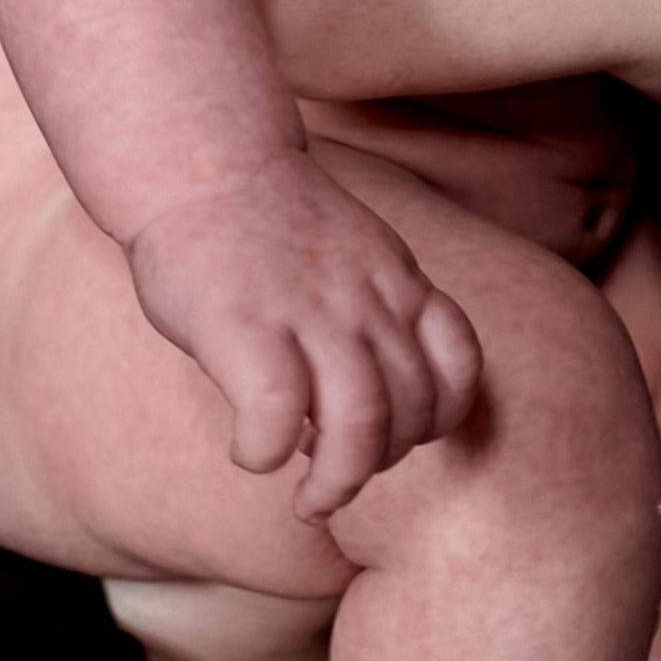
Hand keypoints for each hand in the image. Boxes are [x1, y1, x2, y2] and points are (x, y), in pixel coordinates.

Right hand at [126, 151, 482, 520]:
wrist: (202, 160)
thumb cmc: (266, 221)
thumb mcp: (353, 251)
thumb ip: (374, 311)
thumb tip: (375, 400)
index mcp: (395, 279)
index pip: (459, 365)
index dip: (437, 418)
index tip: (394, 434)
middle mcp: (365, 297)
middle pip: (413, 409)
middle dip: (382, 462)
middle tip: (338, 476)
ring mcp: (309, 310)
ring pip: (361, 423)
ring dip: (339, 482)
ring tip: (311, 501)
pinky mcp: (244, 325)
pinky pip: (278, 416)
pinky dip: (267, 453)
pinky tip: (250, 451)